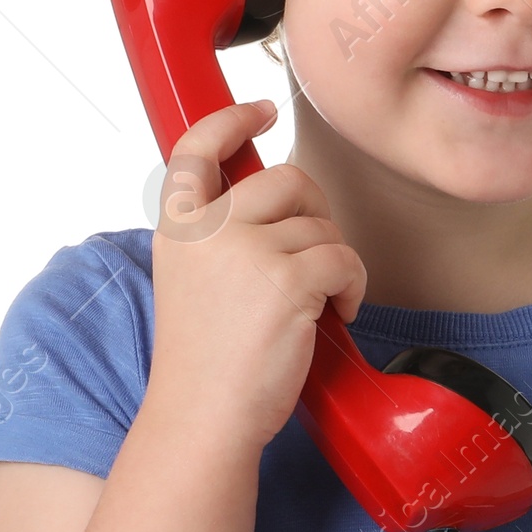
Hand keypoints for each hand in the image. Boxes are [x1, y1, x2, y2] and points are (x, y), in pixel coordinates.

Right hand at [145, 99, 367, 450]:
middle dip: (315, 211)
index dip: (232, 121)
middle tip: (316, 255)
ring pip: (321, 224)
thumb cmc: (206, 367)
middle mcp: (207, 230)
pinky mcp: (288, 280)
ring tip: (321, 303)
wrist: (203, 421)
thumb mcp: (192, 284)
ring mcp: (247, 251)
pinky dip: (353, 286)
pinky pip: (345, 258)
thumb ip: (218, 239)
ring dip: (334, 261)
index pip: (197, 148)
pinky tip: (339, 315)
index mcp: (178, 229)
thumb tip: (275, 206)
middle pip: (285, 178)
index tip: (260, 110)